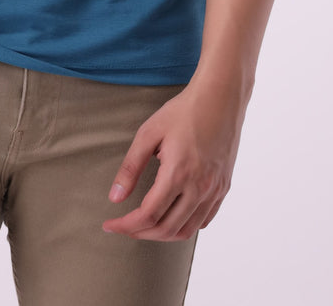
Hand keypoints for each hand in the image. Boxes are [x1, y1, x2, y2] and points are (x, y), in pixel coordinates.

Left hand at [101, 77, 245, 240]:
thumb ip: (130, 167)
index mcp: (178, 173)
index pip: (149, 215)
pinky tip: (171, 217)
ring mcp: (214, 190)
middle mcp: (199, 187)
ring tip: (144, 226)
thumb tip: (114, 198)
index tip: (109, 225)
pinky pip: (204, 220)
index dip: (126, 225)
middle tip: (123, 226)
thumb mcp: (149, 133)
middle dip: (140, 233)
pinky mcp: (223, 187)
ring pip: (187, 230)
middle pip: (167, 229)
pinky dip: (185, 226)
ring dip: (162, 234)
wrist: (220, 98)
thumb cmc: (182, 112)